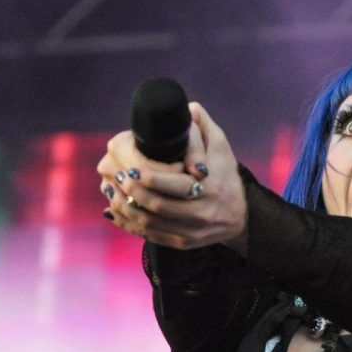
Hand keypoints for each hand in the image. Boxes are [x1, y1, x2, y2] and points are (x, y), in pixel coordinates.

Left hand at [96, 102, 247, 253]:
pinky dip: (128, 224)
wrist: (240, 216)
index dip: (147, 178)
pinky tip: (115, 210)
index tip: (129, 166)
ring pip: (149, 224)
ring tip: (110, 190)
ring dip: (125, 207)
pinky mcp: (182, 243)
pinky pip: (150, 236)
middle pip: (157, 206)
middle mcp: (201, 214)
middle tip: (115, 175)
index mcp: (210, 189)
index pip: (173, 186)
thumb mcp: (221, 148)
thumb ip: (203, 126)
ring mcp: (191, 232)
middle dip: (131, 191)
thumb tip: (186, 108)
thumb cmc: (226, 176)